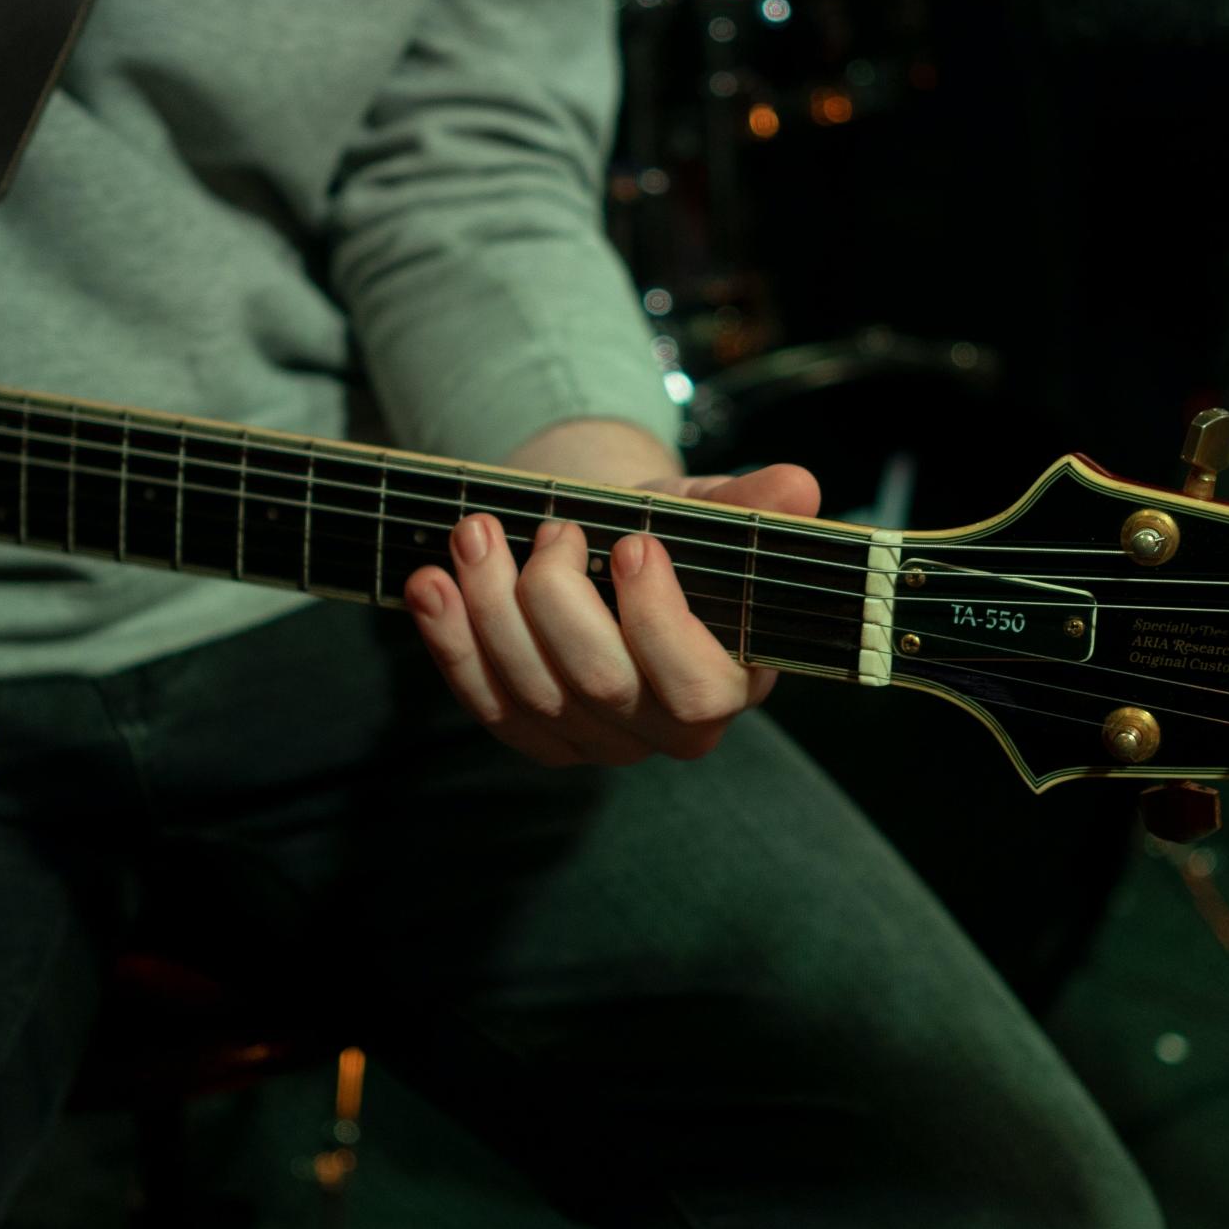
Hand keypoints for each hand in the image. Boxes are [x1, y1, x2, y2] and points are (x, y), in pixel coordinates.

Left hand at [403, 460, 822, 766]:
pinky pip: (487, 705)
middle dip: (556, 599)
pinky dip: (450, 642)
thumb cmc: (671, 533)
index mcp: (732, 680)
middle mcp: (667, 729)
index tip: (630, 544)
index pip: (698, 688)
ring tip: (475, 533)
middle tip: (550, 528)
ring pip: (533, 694)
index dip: (657, 623)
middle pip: (601, 687)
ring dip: (490, 607)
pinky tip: (430, 586)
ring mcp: (599, 741)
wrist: (610, 547)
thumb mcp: (709, 511)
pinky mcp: (539, 738)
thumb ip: (747, 506)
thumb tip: (798, 487)